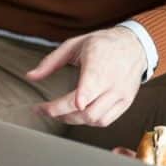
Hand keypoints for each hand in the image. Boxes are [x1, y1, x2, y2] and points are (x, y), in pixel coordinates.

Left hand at [29, 26, 146, 126]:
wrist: (135, 46)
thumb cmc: (104, 44)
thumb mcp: (75, 44)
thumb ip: (51, 61)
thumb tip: (31, 76)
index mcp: (100, 64)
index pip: (89, 89)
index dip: (76, 102)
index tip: (56, 107)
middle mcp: (112, 82)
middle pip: (86, 110)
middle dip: (60, 114)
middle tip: (45, 110)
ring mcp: (121, 95)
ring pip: (95, 119)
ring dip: (74, 120)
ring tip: (61, 113)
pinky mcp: (126, 103)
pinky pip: (105, 121)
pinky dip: (89, 121)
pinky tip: (80, 113)